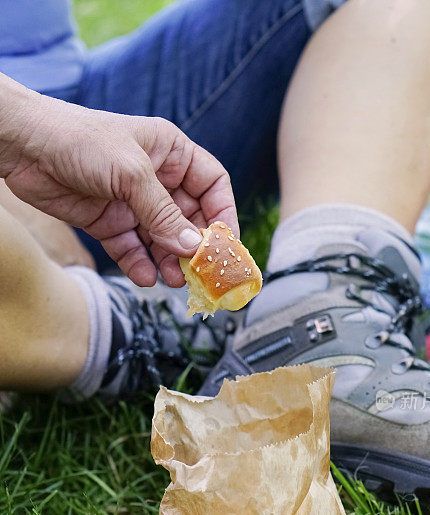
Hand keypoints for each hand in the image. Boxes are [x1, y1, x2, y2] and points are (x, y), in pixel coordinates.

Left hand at [0, 75, 237, 286]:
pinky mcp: (109, 222)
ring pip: (162, 240)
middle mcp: (156, 179)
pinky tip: (145, 277)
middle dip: (195, 247)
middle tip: (201, 274)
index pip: (212, 186)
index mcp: (170, 153)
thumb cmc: (80, 140)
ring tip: (175, 281)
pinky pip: (132, 249)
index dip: (223, 215)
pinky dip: (139, 264)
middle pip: (189, 219)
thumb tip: (194, 248)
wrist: (24, 146)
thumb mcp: (131, 174)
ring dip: (170, 262)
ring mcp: (132, 203)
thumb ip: (164, 214)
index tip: (226, 245)